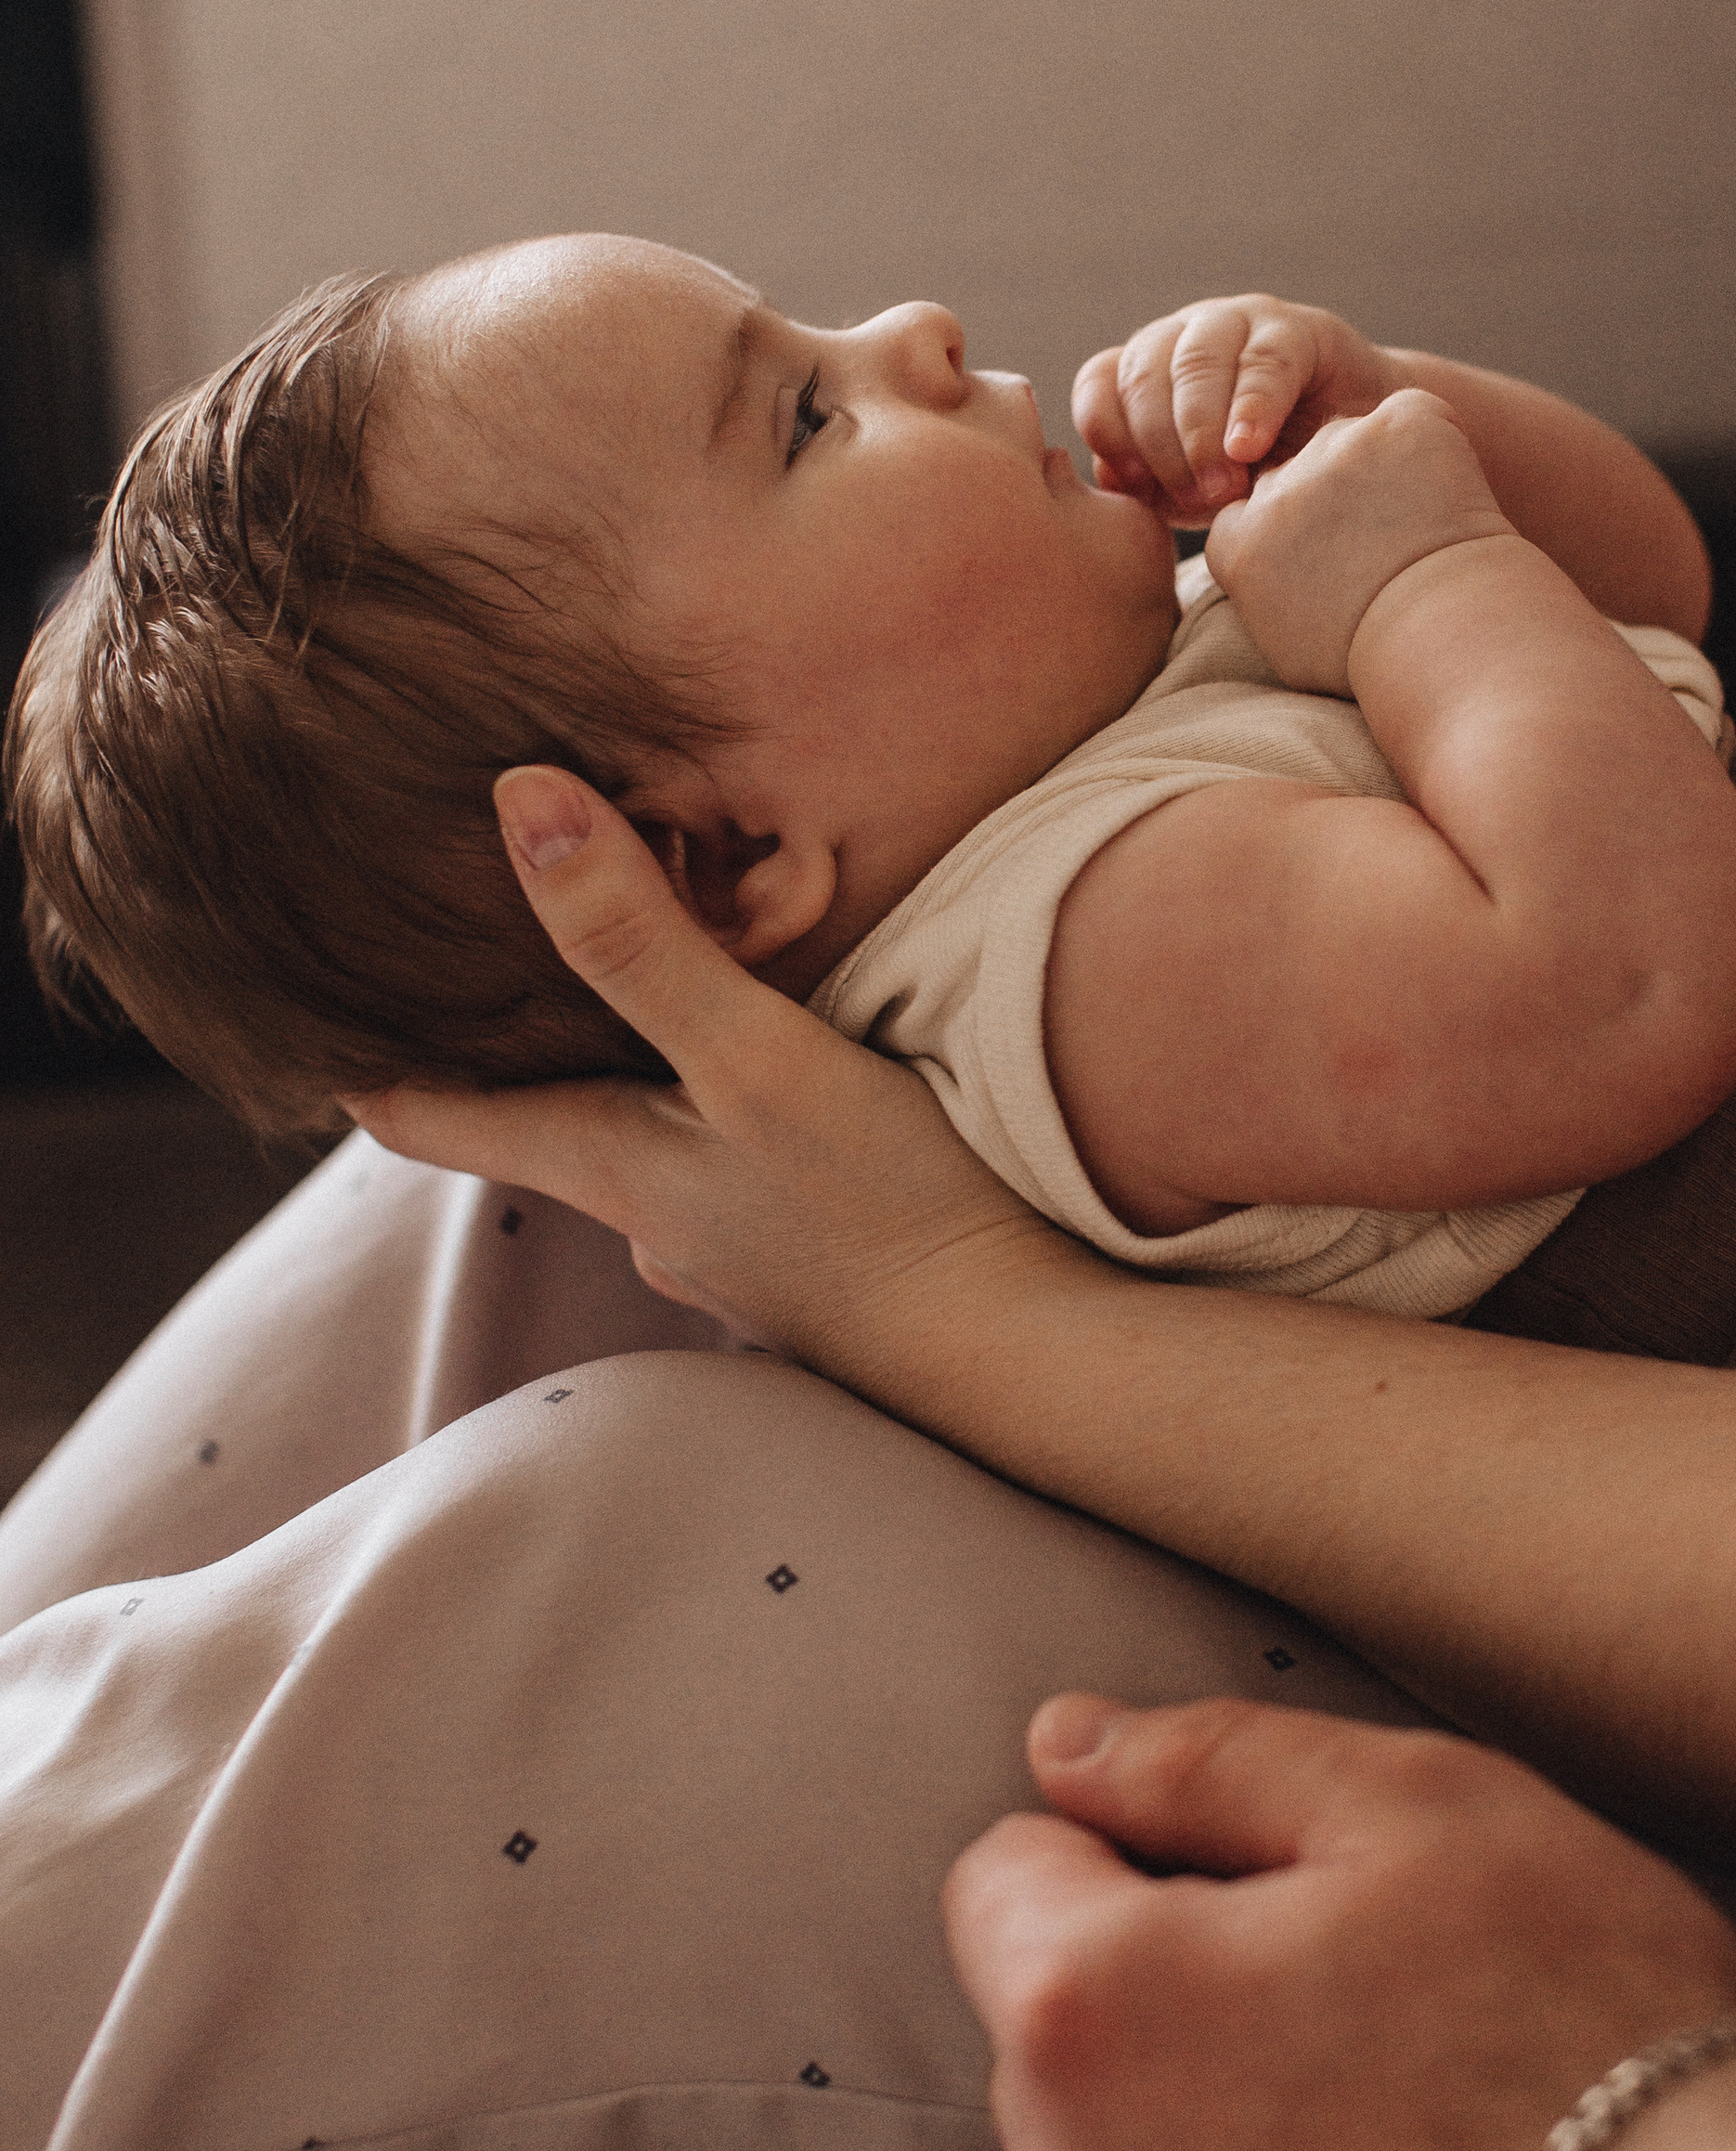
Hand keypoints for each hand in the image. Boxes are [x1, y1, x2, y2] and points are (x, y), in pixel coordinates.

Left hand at [352, 768, 1060, 1379]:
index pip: (427, 1113)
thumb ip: (638, 940)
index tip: (305, 1000)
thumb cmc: (885, 1204)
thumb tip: (520, 802)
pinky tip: (776, 1094)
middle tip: (482, 951)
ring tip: (644, 993)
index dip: (360, 1057)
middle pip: (539, 1121)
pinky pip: (733, 1170)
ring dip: (635, 1079)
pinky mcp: (808, 1262)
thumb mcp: (756, 1055)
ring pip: (645, 1144)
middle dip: (512, 1044)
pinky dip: (723, 1118)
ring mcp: (729, 1252)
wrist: (1015, 1349)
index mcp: (604, 1163)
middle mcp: (648, 1218)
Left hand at [943, 1693, 1735, 2150]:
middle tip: (1369, 2011)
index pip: (1008, 1874)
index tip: (1276, 1895)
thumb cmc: (1581, 2018)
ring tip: (1407, 2143)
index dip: (1139, 1856)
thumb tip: (1065, 1746)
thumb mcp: (1416, 1804)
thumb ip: (1204, 1761)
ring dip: (1216, 2148)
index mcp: (1089, 2005)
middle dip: (1173, 2004)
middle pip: (1063, 2039)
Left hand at [1071, 296, 1394, 521]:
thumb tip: (1114, 479)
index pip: (1101, 384)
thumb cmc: (1271, 474)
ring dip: (1201, 430)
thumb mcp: (1199, 490)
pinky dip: (1251, 407)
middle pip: (1145, 373)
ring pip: (1196, 362)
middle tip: (1197, 500)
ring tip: (1224, 486)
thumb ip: (1152, 486)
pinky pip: (1265, 362)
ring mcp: (1239, 323)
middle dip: (1162, 444)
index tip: (1136, 487)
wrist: (1367, 452)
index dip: (1109, 433)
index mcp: (1149, 369)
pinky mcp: (1299, 330)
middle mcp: (1185, 335)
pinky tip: (1249, 447)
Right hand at [1201, 388, 1517, 695]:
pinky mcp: (1400, 421)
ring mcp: (1339, 447)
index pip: (1254, 510)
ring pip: (1357, 436)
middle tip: (1388, 545)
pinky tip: (1453, 491)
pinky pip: (1415, 414)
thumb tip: (1271, 585)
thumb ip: (1264, 599)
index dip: (1299, 528)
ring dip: (1386, 466)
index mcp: (1238, 541)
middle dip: (1338, 495)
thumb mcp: (1288, 650)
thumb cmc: (1372, 662)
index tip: (1335, 558)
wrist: (1440, 637)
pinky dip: (1436, 441)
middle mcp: (1279, 485)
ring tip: (1426, 525)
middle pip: (1304, 468)